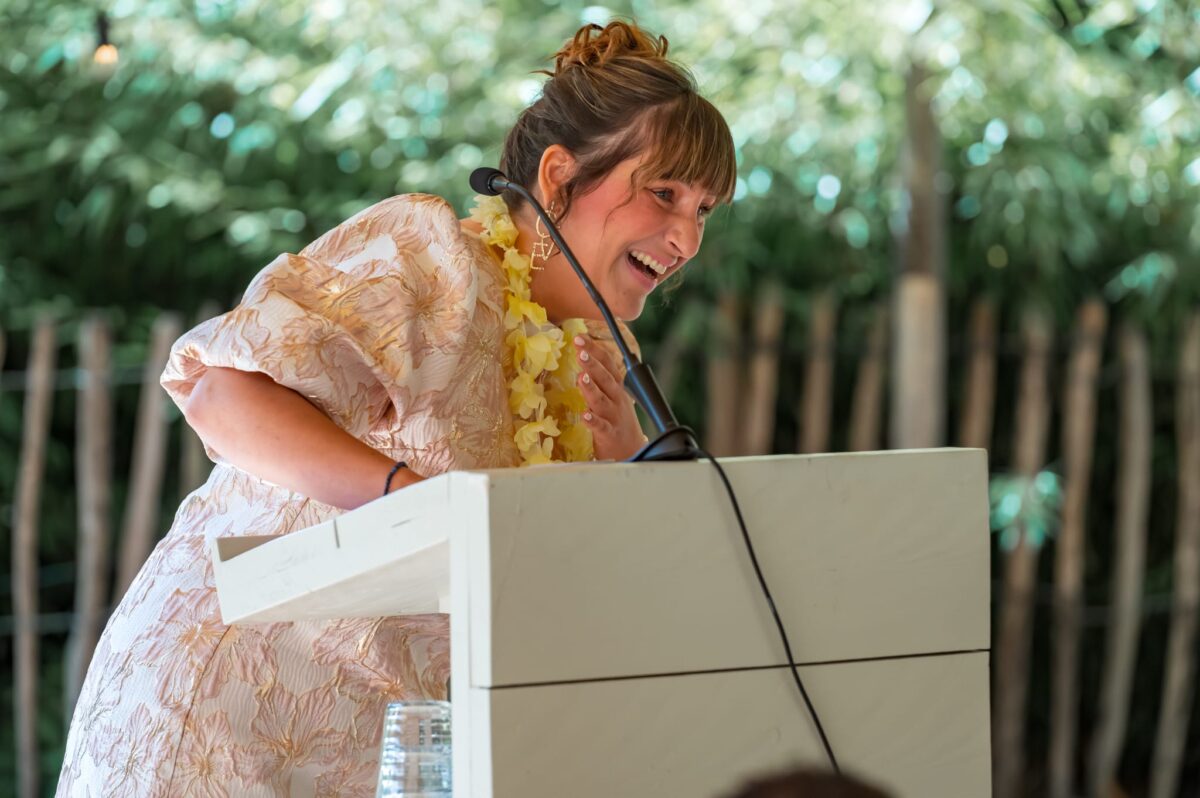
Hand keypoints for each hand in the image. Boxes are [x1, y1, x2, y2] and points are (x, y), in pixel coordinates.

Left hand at [574, 335, 646, 460]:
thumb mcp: (611, 395)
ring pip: (602, 400)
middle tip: (581, 351)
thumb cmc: (616, 419)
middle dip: (593, 364)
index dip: (594, 349)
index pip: (607, 363)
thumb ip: (597, 379)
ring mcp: (614, 416)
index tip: (580, 338)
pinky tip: (585, 415)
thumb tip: (581, 359)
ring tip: (581, 377)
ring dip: (591, 388)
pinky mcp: (609, 434)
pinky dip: (593, 421)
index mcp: (616, 386)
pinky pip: (600, 427)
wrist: (630, 449)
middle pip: (605, 378)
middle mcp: (616, 398)